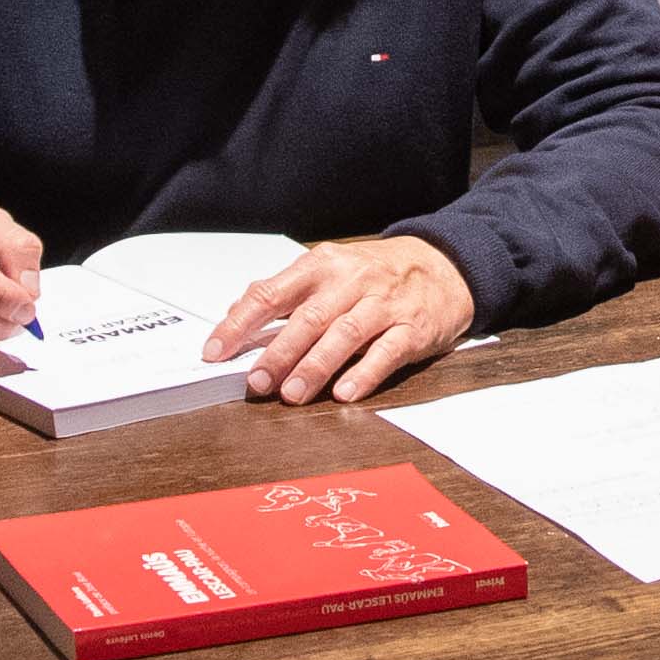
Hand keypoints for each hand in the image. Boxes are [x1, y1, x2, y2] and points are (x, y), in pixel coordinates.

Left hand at [209, 234, 475, 405]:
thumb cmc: (377, 273)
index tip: (216, 351)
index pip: (271, 293)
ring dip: (315, 366)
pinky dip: (364, 373)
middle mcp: (352, 281)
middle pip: (308, 317)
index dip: (239, 324)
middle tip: (257, 382)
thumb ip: (284, 292)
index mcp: (322, 265)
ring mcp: (384, 304)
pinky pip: (386, 351)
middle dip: (278, 352)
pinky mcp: (412, 328)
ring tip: (292, 394)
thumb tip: (237, 314)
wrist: (443, 265)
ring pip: (345, 334)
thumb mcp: (329, 270)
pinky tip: (345, 393)